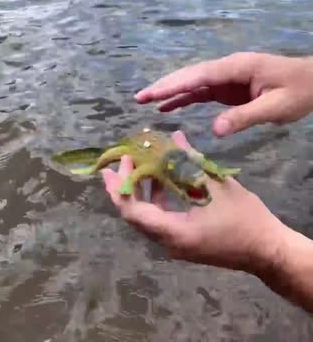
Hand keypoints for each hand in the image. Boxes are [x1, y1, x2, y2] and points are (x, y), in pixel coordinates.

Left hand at [100, 130, 287, 272]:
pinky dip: (156, 201)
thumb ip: (191, 161)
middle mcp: (167, 242)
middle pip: (134, 215)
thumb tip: (174, 137)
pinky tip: (160, 180)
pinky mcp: (181, 242)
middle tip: (122, 161)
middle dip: (124, 187)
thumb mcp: (218, 185)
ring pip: (145, 218)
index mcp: (173, 232)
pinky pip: (159, 221)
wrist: (268, 252)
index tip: (122, 163)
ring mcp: (173, 245)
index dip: (122, 186)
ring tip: (138, 165)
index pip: (132, 211)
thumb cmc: (246, 220)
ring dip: (140, 192)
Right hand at [135, 52, 312, 136]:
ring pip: (191, 83)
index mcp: (236, 68)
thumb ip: (244, 117)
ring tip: (144, 101)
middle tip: (138, 98)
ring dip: (169, 91)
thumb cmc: (299, 92)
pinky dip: (182, 98)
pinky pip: (200, 92)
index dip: (174, 85)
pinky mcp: (227, 88)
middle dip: (163, 86)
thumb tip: (214, 130)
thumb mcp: (276, 107)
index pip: (199, 76)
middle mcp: (227, 69)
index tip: (151, 94)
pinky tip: (166, 107)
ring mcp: (226, 78)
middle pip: (189, 76)